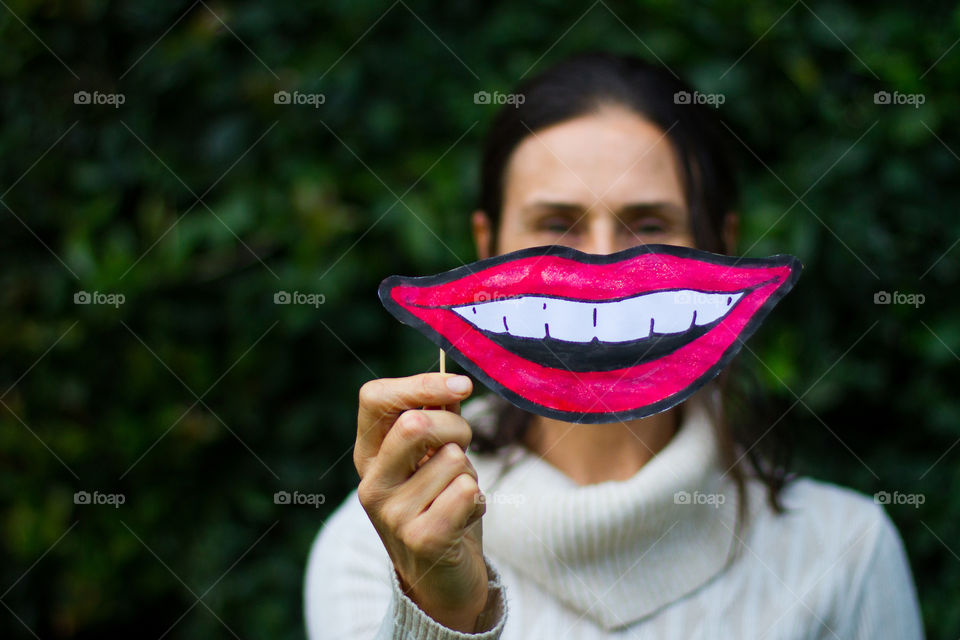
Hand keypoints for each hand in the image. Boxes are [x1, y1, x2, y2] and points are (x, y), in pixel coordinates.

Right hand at [354, 373, 488, 631]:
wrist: (442, 580)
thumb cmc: (440, 507)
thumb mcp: (432, 458)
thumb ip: (437, 419)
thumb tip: (455, 384)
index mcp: (369, 455)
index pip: (374, 398)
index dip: (421, 383)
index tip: (461, 385)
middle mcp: (371, 483)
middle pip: (416, 424)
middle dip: (457, 428)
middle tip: (464, 448)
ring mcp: (391, 514)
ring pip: (453, 460)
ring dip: (470, 474)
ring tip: (457, 498)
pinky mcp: (422, 539)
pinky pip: (467, 491)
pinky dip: (478, 501)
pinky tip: (464, 520)